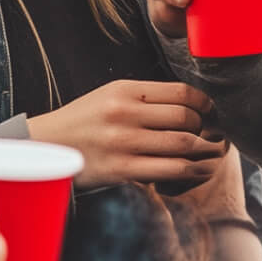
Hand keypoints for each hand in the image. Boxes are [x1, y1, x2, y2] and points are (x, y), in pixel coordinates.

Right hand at [28, 79, 224, 188]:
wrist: (46, 147)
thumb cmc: (84, 122)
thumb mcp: (110, 96)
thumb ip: (145, 97)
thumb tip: (191, 105)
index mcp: (125, 90)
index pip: (181, 92)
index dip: (206, 104)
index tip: (211, 114)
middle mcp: (125, 112)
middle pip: (187, 118)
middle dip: (208, 129)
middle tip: (216, 137)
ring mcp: (123, 142)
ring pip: (184, 144)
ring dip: (206, 151)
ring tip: (214, 155)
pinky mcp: (121, 170)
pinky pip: (170, 170)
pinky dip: (192, 171)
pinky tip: (199, 171)